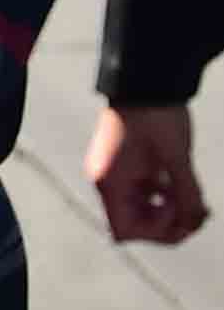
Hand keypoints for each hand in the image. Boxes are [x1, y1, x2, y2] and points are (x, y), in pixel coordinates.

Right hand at [88, 102, 206, 244]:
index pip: (125, 229)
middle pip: (134, 224)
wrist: (146, 80)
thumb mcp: (177, 157)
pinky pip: (145, 194)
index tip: (176, 208)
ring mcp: (118, 174)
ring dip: (171, 213)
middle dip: (168, 225)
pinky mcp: (129, 166)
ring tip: (201, 207)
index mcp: (110, 182)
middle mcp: (109, 182)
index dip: (155, 229)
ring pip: (142, 211)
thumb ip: (186, 193)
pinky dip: (167, 199)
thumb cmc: (156, 116)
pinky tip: (189, 192)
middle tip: (199, 217)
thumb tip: (194, 222)